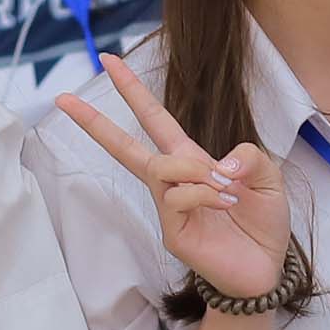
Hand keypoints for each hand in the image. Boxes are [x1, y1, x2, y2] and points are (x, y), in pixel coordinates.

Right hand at [56, 53, 287, 299]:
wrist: (267, 268)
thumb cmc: (261, 222)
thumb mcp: (267, 177)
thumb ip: (249, 156)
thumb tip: (220, 161)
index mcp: (192, 161)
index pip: (155, 120)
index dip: (132, 90)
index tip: (109, 61)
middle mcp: (173, 182)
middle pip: (125, 147)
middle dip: (95, 122)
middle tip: (62, 98)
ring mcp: (168, 208)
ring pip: (160, 168)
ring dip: (195, 170)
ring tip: (226, 187)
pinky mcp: (172, 232)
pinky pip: (177, 197)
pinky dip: (205, 193)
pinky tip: (225, 203)